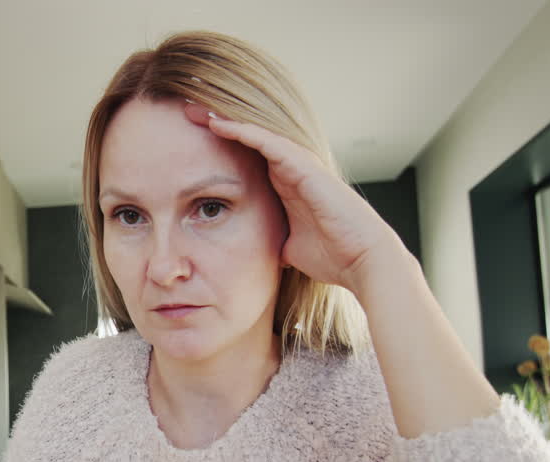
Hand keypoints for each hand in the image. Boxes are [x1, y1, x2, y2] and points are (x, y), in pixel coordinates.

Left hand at [182, 102, 404, 294]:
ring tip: (198, 110)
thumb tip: (252, 252)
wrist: (361, 262)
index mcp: (285, 185)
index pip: (247, 156)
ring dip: (227, 121)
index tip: (189, 140)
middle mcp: (291, 169)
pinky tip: (222, 125)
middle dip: (219, 124)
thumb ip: (271, 240)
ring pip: (258, 134)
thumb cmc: (332, 256)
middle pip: (250, 138)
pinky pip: (271, 144)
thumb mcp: (288, 247)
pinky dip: (246, 132)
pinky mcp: (305, 167)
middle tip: (188, 111)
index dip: (221, 145)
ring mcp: (299, 165)